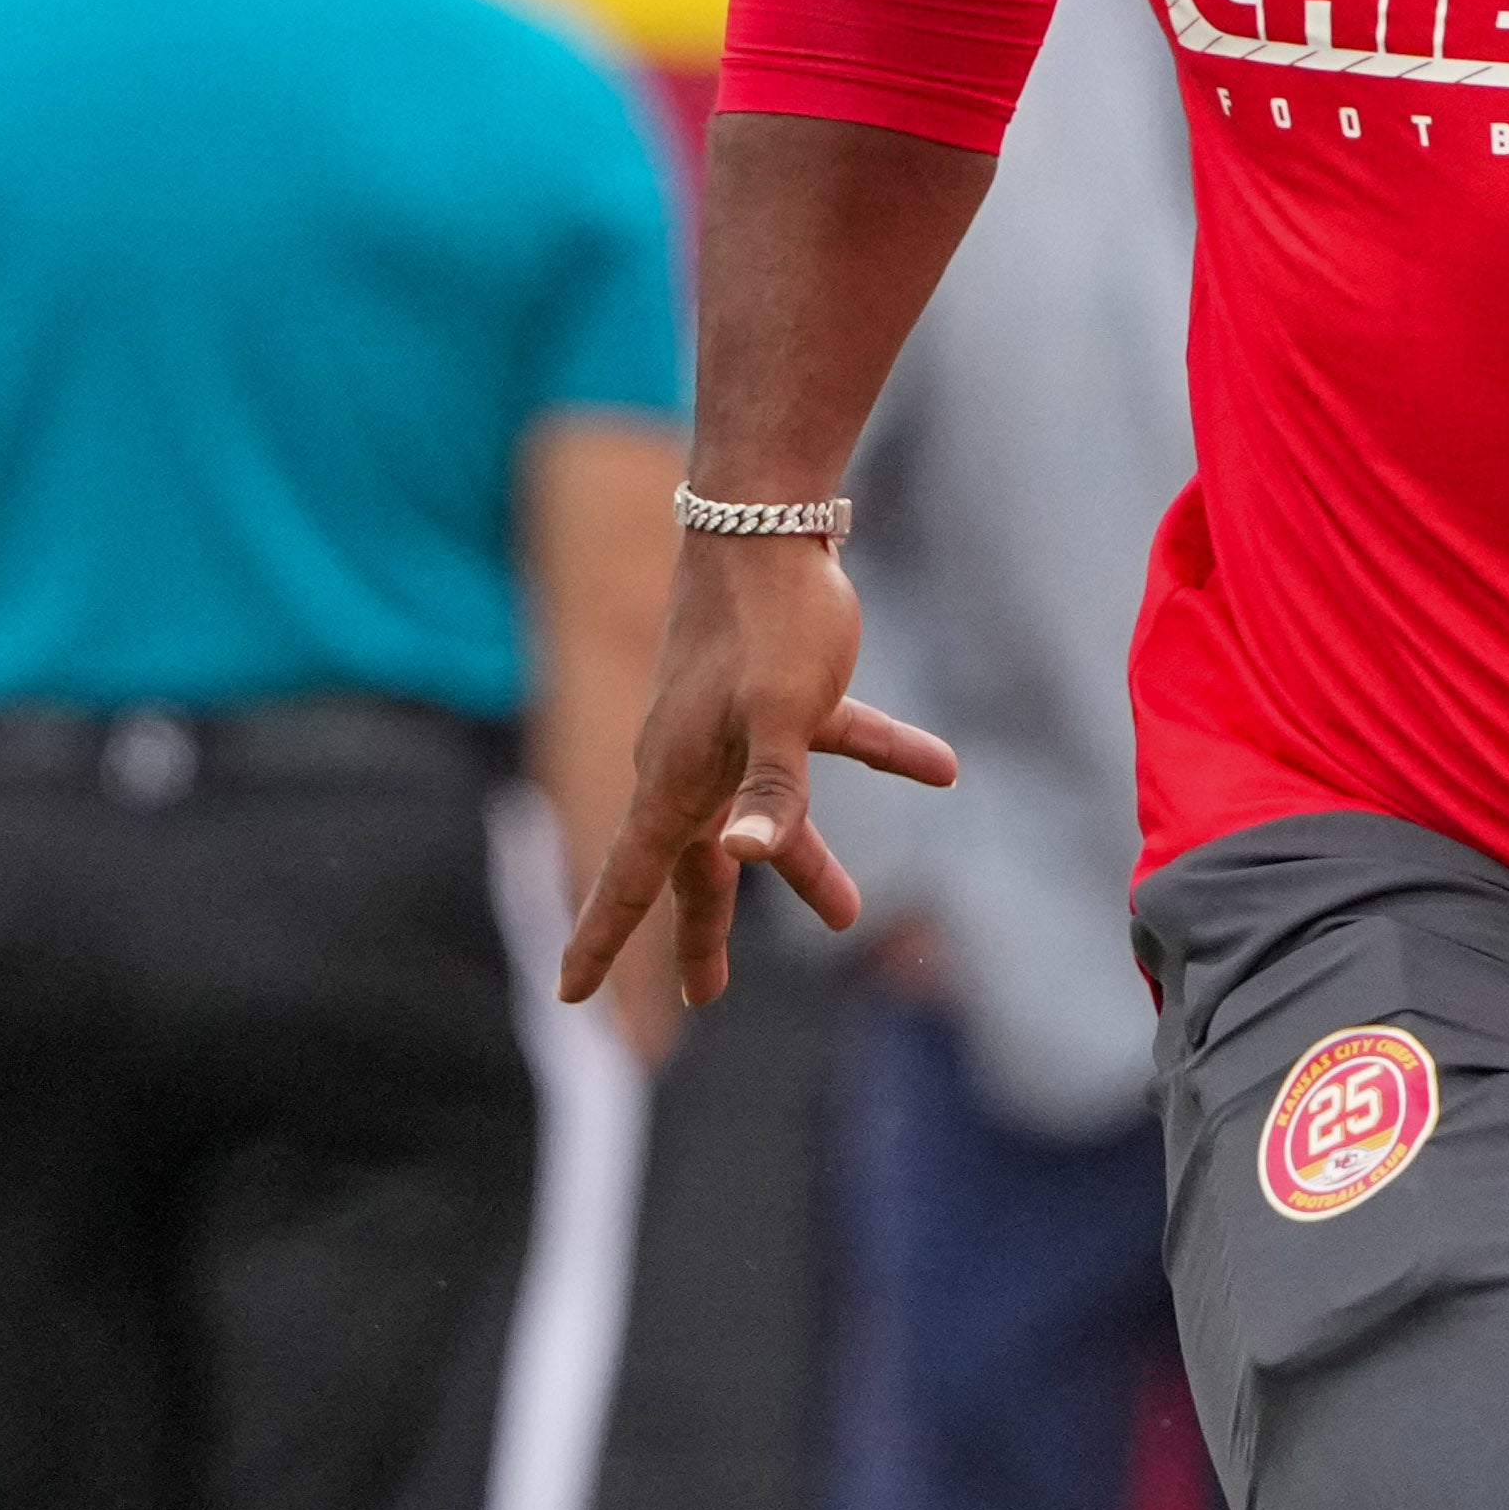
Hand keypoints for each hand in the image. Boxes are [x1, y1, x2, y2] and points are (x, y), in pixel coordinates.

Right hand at [559, 527, 954, 1013]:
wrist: (768, 513)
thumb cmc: (766, 618)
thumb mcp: (780, 711)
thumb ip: (772, 789)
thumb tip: (741, 856)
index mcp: (676, 780)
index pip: (632, 880)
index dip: (600, 941)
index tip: (569, 996)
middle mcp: (694, 762)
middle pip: (699, 867)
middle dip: (705, 932)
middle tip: (707, 992)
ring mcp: (737, 728)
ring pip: (768, 815)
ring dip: (808, 864)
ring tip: (848, 914)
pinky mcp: (784, 692)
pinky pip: (832, 742)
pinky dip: (882, 756)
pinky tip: (940, 767)